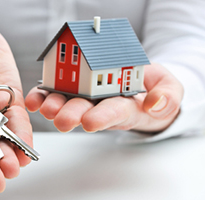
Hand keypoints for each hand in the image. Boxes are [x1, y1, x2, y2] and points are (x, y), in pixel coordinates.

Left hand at [25, 64, 182, 132]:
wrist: (139, 81)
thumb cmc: (152, 88)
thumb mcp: (170, 89)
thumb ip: (167, 96)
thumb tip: (155, 103)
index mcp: (125, 106)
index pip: (115, 113)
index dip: (103, 117)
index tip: (91, 122)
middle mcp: (102, 105)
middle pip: (86, 111)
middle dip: (73, 115)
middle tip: (62, 120)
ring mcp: (86, 97)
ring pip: (68, 103)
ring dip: (55, 106)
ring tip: (45, 108)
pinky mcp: (73, 88)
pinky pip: (56, 92)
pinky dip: (43, 96)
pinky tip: (35, 100)